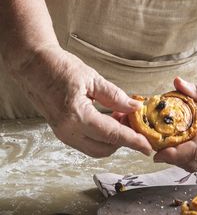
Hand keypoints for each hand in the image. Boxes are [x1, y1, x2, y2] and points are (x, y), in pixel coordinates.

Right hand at [15, 43, 152, 157]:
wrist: (32, 65)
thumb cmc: (58, 67)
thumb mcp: (91, 78)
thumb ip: (114, 95)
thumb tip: (134, 107)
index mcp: (76, 115)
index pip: (111, 134)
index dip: (132, 141)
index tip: (147, 146)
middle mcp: (67, 130)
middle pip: (104, 148)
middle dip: (123, 140)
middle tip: (135, 122)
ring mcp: (62, 133)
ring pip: (95, 149)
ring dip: (112, 140)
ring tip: (122, 118)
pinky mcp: (61, 132)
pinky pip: (86, 142)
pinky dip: (101, 136)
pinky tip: (109, 119)